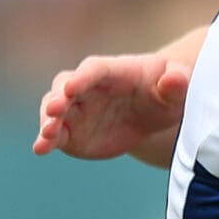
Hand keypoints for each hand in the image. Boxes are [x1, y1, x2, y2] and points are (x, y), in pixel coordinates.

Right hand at [34, 53, 191, 161]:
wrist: (154, 115)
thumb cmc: (166, 94)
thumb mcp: (178, 88)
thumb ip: (176, 83)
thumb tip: (175, 79)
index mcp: (114, 70)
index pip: (94, 69)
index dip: (82, 77)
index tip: (72, 87)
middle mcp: (88, 87)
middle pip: (65, 86)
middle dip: (57, 97)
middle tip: (54, 109)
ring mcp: (76, 109)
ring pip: (53, 110)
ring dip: (47, 121)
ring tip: (47, 135)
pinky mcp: (71, 131)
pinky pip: (54, 134)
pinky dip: (45, 140)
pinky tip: (40, 149)